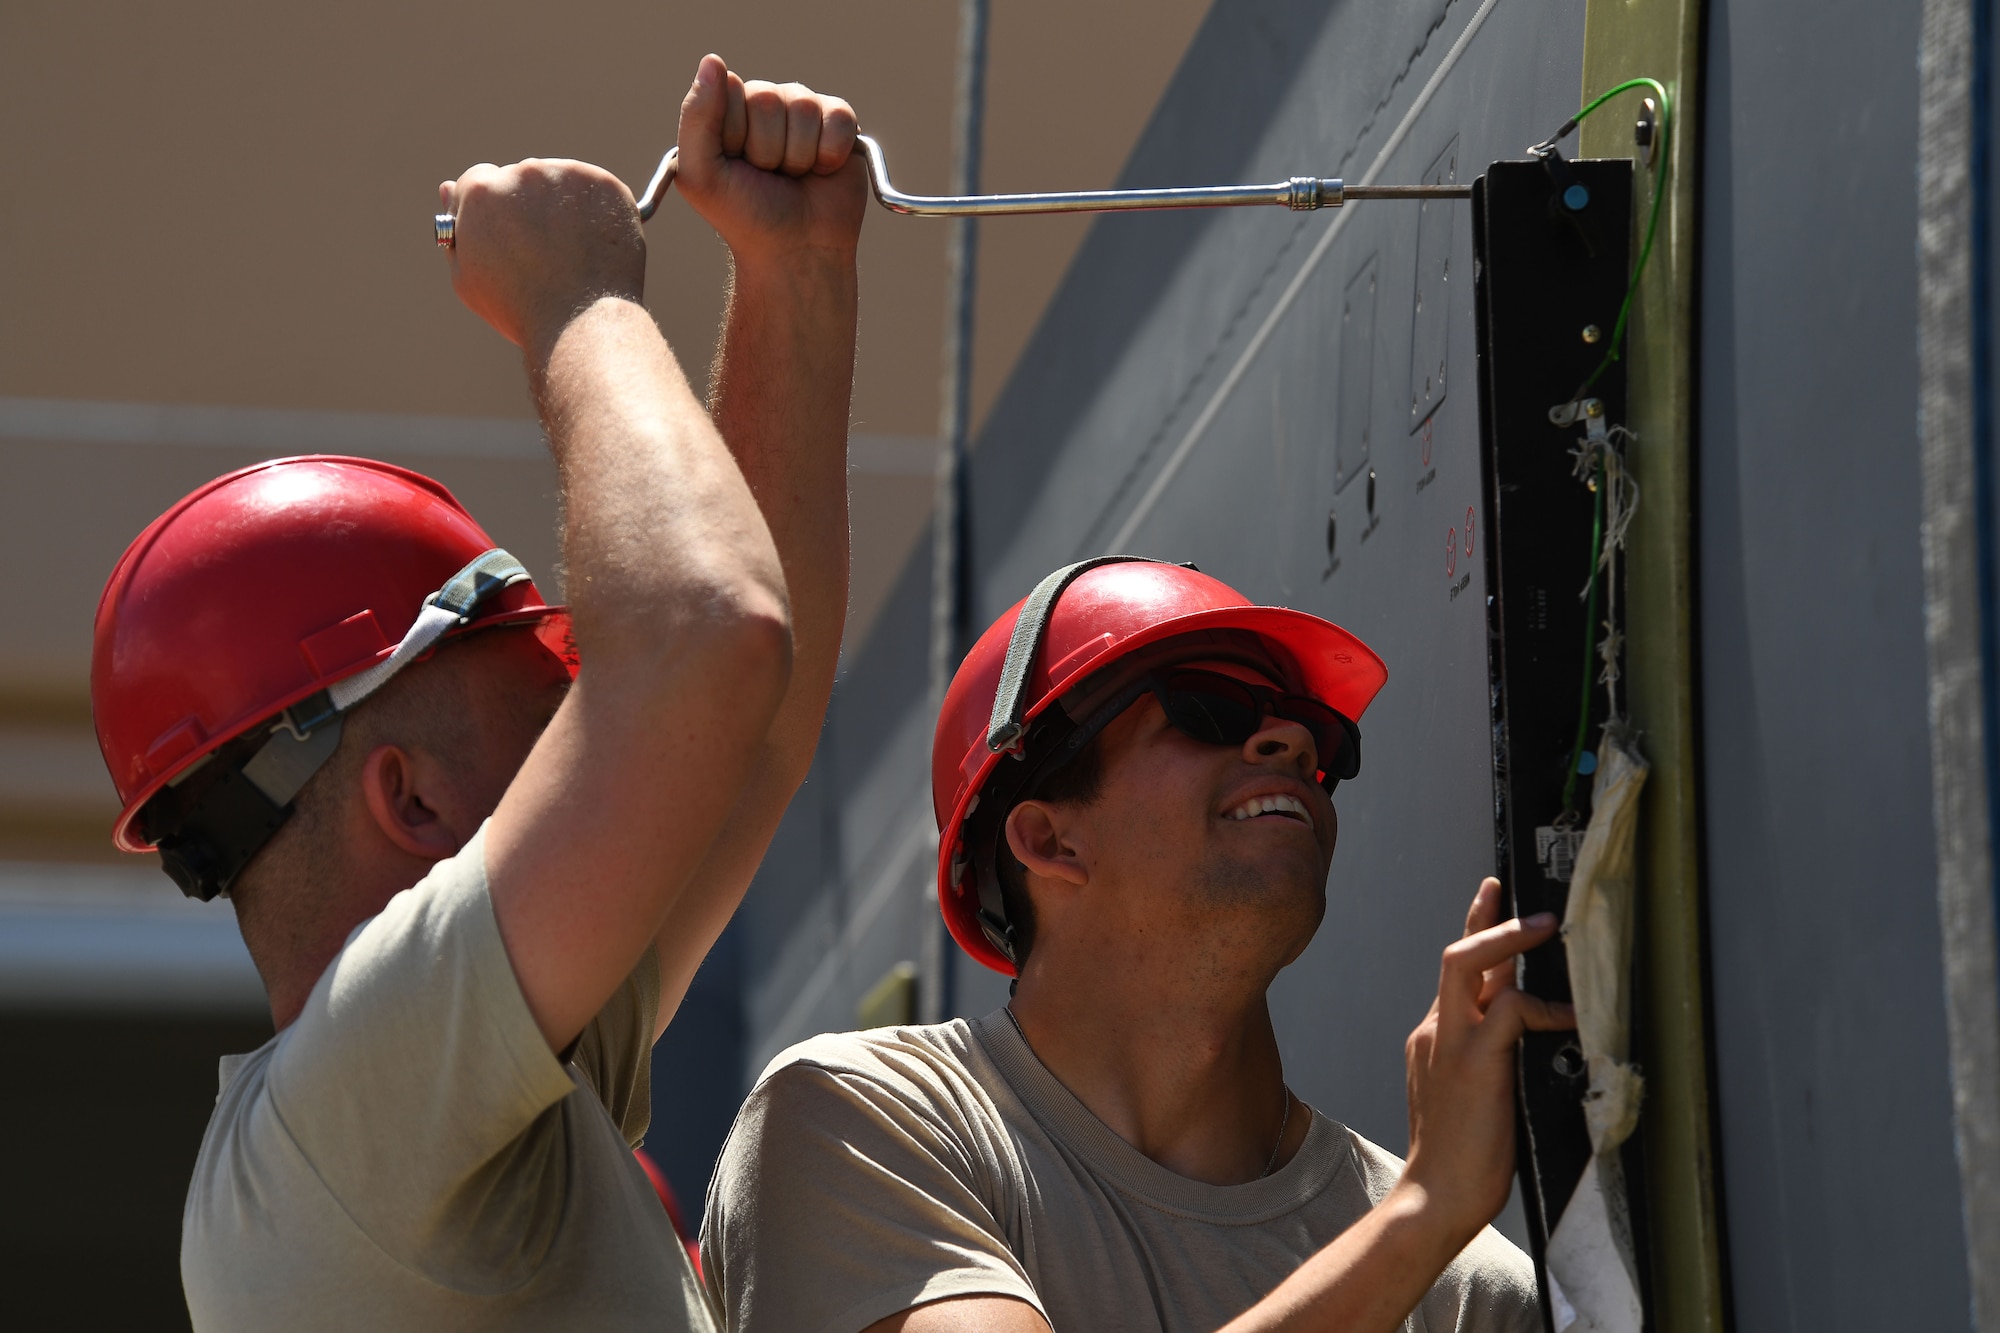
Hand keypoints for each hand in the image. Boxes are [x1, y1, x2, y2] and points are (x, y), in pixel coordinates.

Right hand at [439, 158, 645, 357]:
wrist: (583, 323)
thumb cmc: (520, 309)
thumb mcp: (468, 277)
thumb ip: (457, 228)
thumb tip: (448, 189)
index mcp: (480, 191)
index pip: (480, 180)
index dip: (495, 211)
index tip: (510, 235)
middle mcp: (522, 173)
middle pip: (521, 179)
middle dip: (529, 207)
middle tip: (546, 251)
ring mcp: (566, 175)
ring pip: (561, 182)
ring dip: (564, 206)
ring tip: (572, 253)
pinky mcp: (604, 185)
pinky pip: (596, 190)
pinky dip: (597, 212)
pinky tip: (595, 245)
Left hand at [674, 54, 866, 268]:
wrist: (795, 251)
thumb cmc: (745, 216)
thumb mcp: (701, 174)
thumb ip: (697, 117)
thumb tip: (713, 60)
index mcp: (728, 109)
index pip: (730, 88)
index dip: (734, 133)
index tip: (734, 165)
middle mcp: (766, 104)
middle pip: (766, 97)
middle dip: (766, 148)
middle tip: (767, 176)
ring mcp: (804, 111)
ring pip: (802, 107)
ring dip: (797, 156)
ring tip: (792, 178)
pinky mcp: (840, 124)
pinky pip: (838, 117)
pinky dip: (829, 154)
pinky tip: (821, 172)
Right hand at [1398, 878, 1573, 1243]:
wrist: (1435, 1197)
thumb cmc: (1458, 1159)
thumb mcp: (1470, 1095)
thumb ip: (1490, 1059)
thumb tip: (1535, 1042)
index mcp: (1434, 1038)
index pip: (1456, 975)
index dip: (1476, 934)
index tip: (1493, 901)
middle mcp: (1436, 1031)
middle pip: (1456, 954)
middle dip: (1485, 916)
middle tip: (1507, 887)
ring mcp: (1451, 1043)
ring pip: (1468, 963)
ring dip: (1508, 938)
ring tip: (1545, 924)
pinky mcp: (1474, 1062)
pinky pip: (1511, 1011)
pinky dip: (1543, 1007)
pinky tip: (1568, 1016)